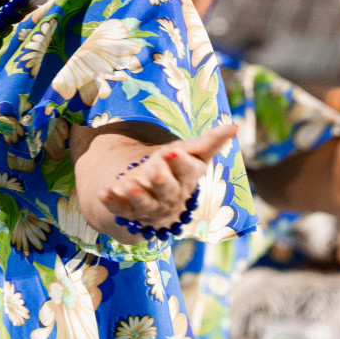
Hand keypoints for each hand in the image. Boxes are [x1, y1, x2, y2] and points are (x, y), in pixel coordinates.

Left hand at [98, 123, 238, 228]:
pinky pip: (120, 209)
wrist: (152, 191)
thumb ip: (210, 142)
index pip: (188, 171)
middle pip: (168, 191)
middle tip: (153, 168)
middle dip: (162, 181)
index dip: (180, 163)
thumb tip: (235, 127)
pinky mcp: (128, 211)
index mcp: (186, 179)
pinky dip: (112, 202)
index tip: (172, 150)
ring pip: (145, 205)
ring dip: (137, 195)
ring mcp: (149, 207)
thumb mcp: (190, 152)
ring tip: (126, 184)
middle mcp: (171, 197)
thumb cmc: (174, 167)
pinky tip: (104, 192)